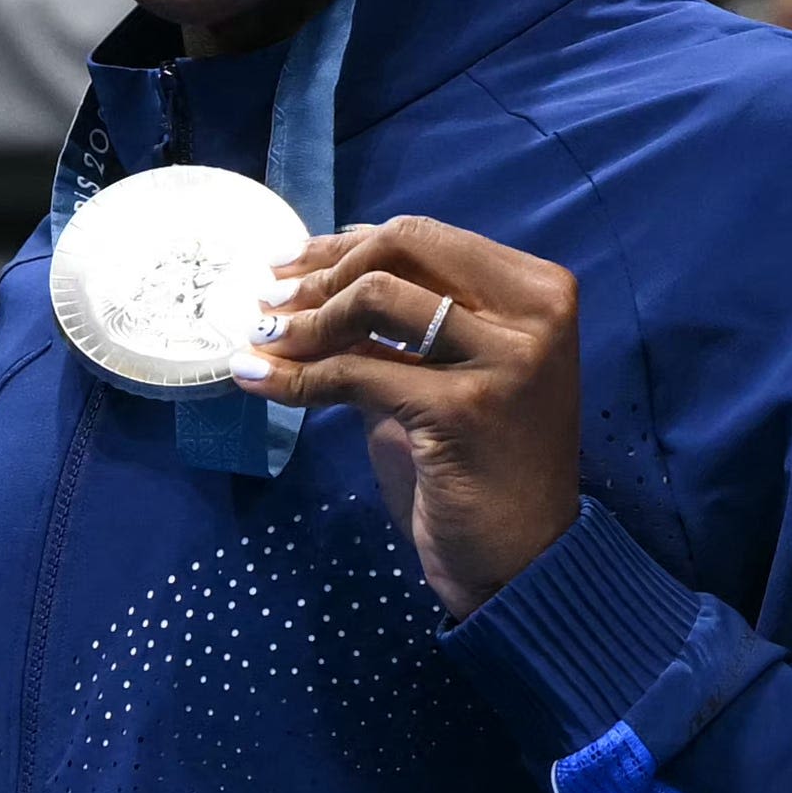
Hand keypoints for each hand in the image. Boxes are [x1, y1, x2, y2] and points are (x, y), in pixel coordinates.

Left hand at [239, 215, 586, 620]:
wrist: (522, 555)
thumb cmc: (479, 462)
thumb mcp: (444, 372)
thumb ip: (397, 323)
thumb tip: (311, 272)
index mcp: (536, 291)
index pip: (423, 237)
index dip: (343, 245)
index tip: (289, 263)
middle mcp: (534, 314)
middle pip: (399, 250)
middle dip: (320, 272)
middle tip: (266, 299)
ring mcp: (507, 358)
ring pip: (375, 298)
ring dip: (303, 318)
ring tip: (260, 337)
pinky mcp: (464, 408)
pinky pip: (354, 372)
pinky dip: (294, 375)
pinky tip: (255, 378)